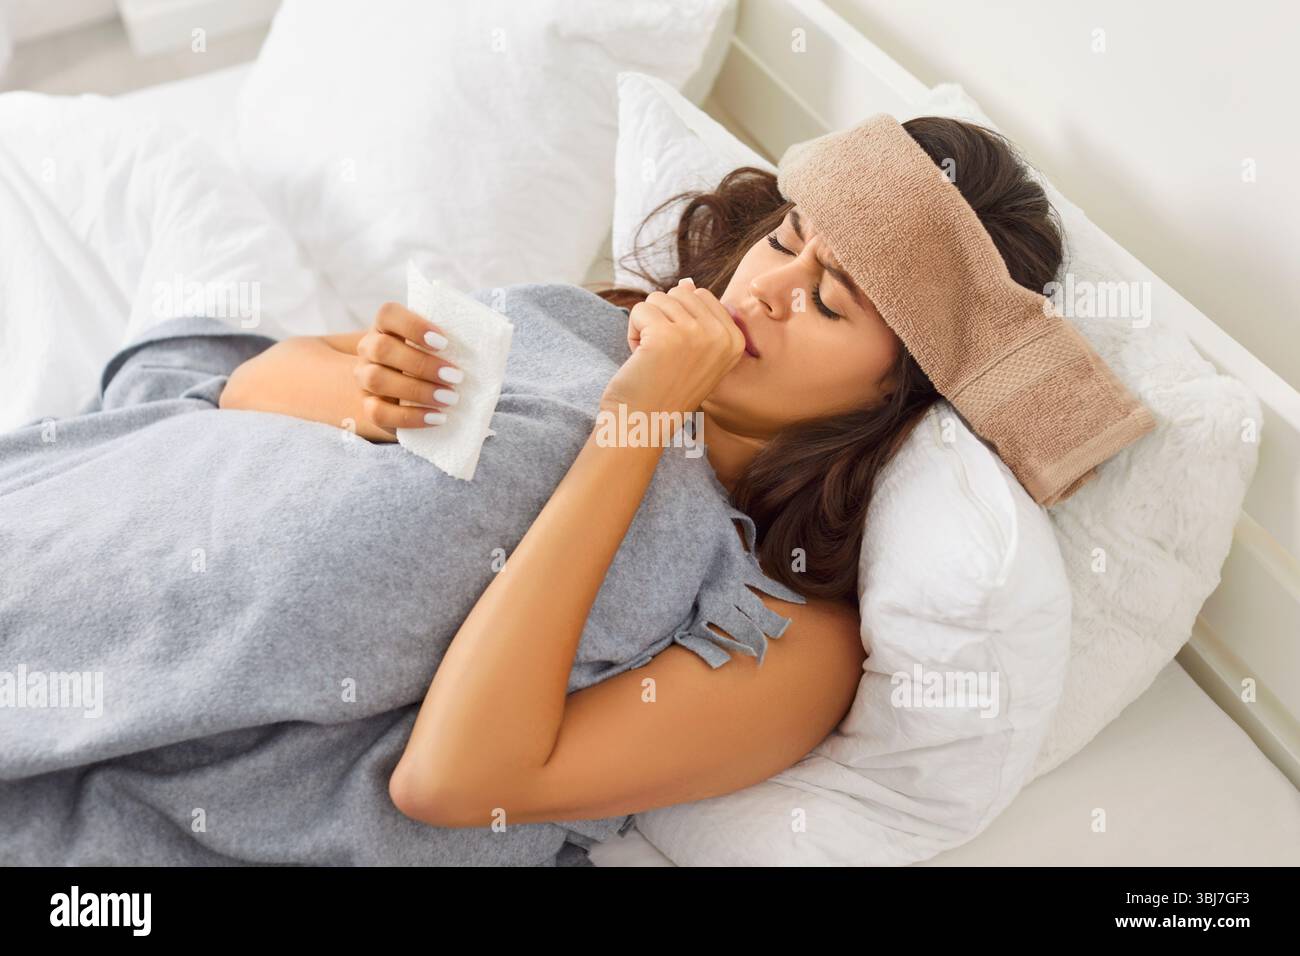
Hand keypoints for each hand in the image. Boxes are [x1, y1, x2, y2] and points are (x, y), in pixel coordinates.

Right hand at [354, 302, 463, 436]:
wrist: (400, 391)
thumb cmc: (428, 362)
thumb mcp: (434, 348)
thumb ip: (448, 343)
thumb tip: (488, 350)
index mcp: (385, 326)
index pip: (388, 313)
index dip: (414, 325)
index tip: (444, 342)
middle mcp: (369, 348)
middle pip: (382, 349)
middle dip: (421, 364)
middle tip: (456, 376)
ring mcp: (363, 377)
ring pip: (377, 379)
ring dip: (417, 390)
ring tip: (450, 398)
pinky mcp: (367, 406)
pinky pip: (378, 413)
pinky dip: (410, 417)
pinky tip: (437, 418)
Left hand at [601, 278, 744, 418]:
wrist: (642, 423)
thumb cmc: (665, 388)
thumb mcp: (695, 351)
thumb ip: (697, 317)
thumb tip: (686, 282)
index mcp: (735, 340)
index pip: (700, 295)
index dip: (679, 318)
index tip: (679, 352)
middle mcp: (721, 336)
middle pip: (679, 293)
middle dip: (662, 318)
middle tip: (662, 355)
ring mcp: (696, 335)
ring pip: (657, 300)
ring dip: (646, 326)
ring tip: (652, 358)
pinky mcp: (666, 336)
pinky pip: (640, 310)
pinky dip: (632, 333)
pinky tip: (640, 359)